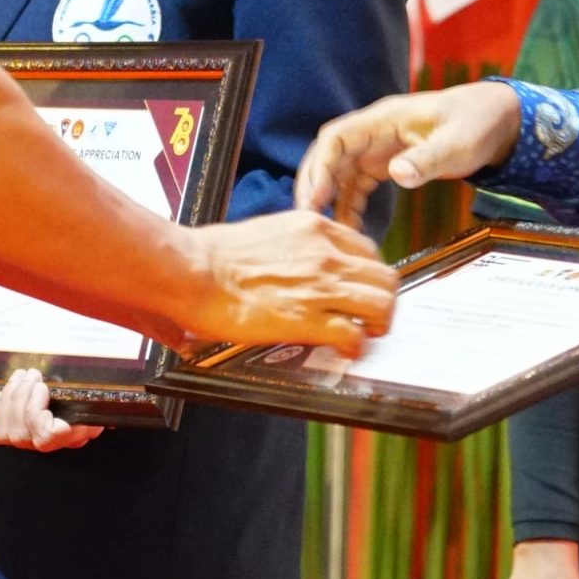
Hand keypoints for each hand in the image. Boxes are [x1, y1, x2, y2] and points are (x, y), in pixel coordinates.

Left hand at [0, 368, 103, 453]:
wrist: (76, 397)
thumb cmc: (88, 395)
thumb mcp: (95, 396)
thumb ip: (97, 402)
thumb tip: (102, 405)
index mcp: (70, 435)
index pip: (47, 437)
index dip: (36, 413)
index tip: (43, 387)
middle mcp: (46, 444)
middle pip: (21, 433)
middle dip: (21, 397)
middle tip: (32, 373)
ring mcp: (25, 440)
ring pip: (5, 432)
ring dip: (10, 398)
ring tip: (22, 376)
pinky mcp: (9, 431)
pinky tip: (5, 391)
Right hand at [175, 212, 396, 354]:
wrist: (193, 272)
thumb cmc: (217, 255)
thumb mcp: (269, 233)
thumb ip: (298, 245)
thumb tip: (306, 264)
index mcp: (315, 229)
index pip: (367, 249)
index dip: (368, 274)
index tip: (360, 288)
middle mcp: (326, 253)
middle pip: (385, 277)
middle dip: (382, 300)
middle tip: (370, 316)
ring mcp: (320, 286)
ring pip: (381, 304)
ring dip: (377, 324)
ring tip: (363, 334)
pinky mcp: (308, 319)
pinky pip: (354, 335)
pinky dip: (354, 346)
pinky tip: (343, 349)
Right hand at [295, 84, 523, 224]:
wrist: (498, 121)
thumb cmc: (478, 124)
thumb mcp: (457, 143)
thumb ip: (427, 158)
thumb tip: (397, 174)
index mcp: (384, 119)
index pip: (336, 137)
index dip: (320, 166)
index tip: (314, 198)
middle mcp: (374, 132)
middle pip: (329, 156)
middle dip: (314, 185)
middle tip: (308, 220)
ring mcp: (378, 148)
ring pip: (340, 172)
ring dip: (329, 199)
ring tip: (325, 231)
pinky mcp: (387, 163)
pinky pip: (358, 184)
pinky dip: (349, 204)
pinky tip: (349, 229)